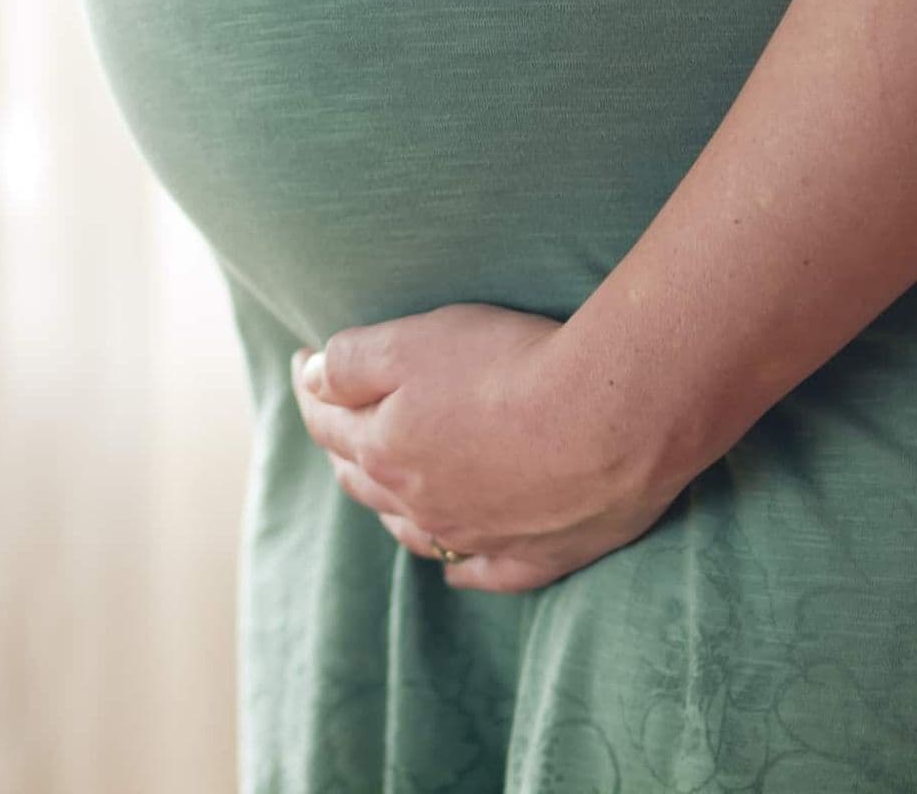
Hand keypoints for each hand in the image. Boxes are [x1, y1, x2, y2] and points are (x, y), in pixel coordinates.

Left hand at [289, 302, 692, 591]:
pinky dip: (464, 568)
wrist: (613, 418)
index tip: (302, 362)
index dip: (311, 387)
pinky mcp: (540, 556)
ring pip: (415, 530)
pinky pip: (487, 573)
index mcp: (384, 451)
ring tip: (382, 483)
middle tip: (337, 417)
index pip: (327, 422)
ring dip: (391, 507)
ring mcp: (480, 537)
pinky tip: (455, 569)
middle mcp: (422, 505)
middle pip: (365, 479)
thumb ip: (349, 362)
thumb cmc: (508, 367)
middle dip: (343, 444)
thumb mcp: (410, 342)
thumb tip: (309, 380)